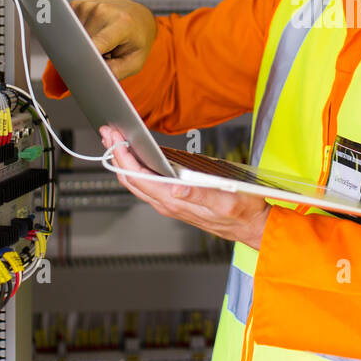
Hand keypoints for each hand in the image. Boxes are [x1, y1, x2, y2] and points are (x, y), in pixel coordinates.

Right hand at [71, 0, 156, 78]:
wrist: (138, 17)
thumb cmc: (137, 42)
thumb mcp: (134, 63)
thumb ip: (113, 72)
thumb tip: (89, 75)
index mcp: (121, 23)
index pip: (96, 44)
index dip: (85, 58)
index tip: (79, 71)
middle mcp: (102, 10)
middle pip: (81, 43)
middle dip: (85, 56)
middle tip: (101, 57)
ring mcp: (88, 6)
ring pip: (72, 37)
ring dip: (82, 46)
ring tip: (99, 44)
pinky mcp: (77, 5)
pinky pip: (68, 27)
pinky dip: (77, 36)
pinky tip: (91, 35)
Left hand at [100, 127, 268, 249]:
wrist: (252, 227)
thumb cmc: (242, 213)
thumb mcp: (226, 201)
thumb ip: (199, 195)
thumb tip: (176, 188)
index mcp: (175, 201)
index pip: (139, 177)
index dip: (123, 156)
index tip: (115, 137)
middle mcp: (168, 204)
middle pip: (131, 179)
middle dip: (116, 155)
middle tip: (108, 132)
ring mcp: (170, 203)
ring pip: (136, 183)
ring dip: (124, 161)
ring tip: (116, 141)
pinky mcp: (175, 201)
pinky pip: (147, 185)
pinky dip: (136, 168)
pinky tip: (137, 158)